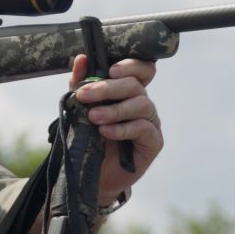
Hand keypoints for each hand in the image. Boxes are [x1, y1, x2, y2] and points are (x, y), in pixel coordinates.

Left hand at [68, 55, 162, 205]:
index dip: (131, 65)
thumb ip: (81, 84)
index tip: (110, 69)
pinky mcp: (153, 141)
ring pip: (141, 104)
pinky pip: (142, 128)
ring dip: (114, 109)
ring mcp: (150, 122)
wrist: (92, 174)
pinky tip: (105, 132)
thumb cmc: (90, 139)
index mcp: (128, 92)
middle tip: (85, 95)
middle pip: (135, 85)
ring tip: (93, 117)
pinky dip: (122, 129)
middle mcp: (142, 103)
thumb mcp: (80, 109)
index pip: (141, 70)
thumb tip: (80, 60)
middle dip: (108, 88)